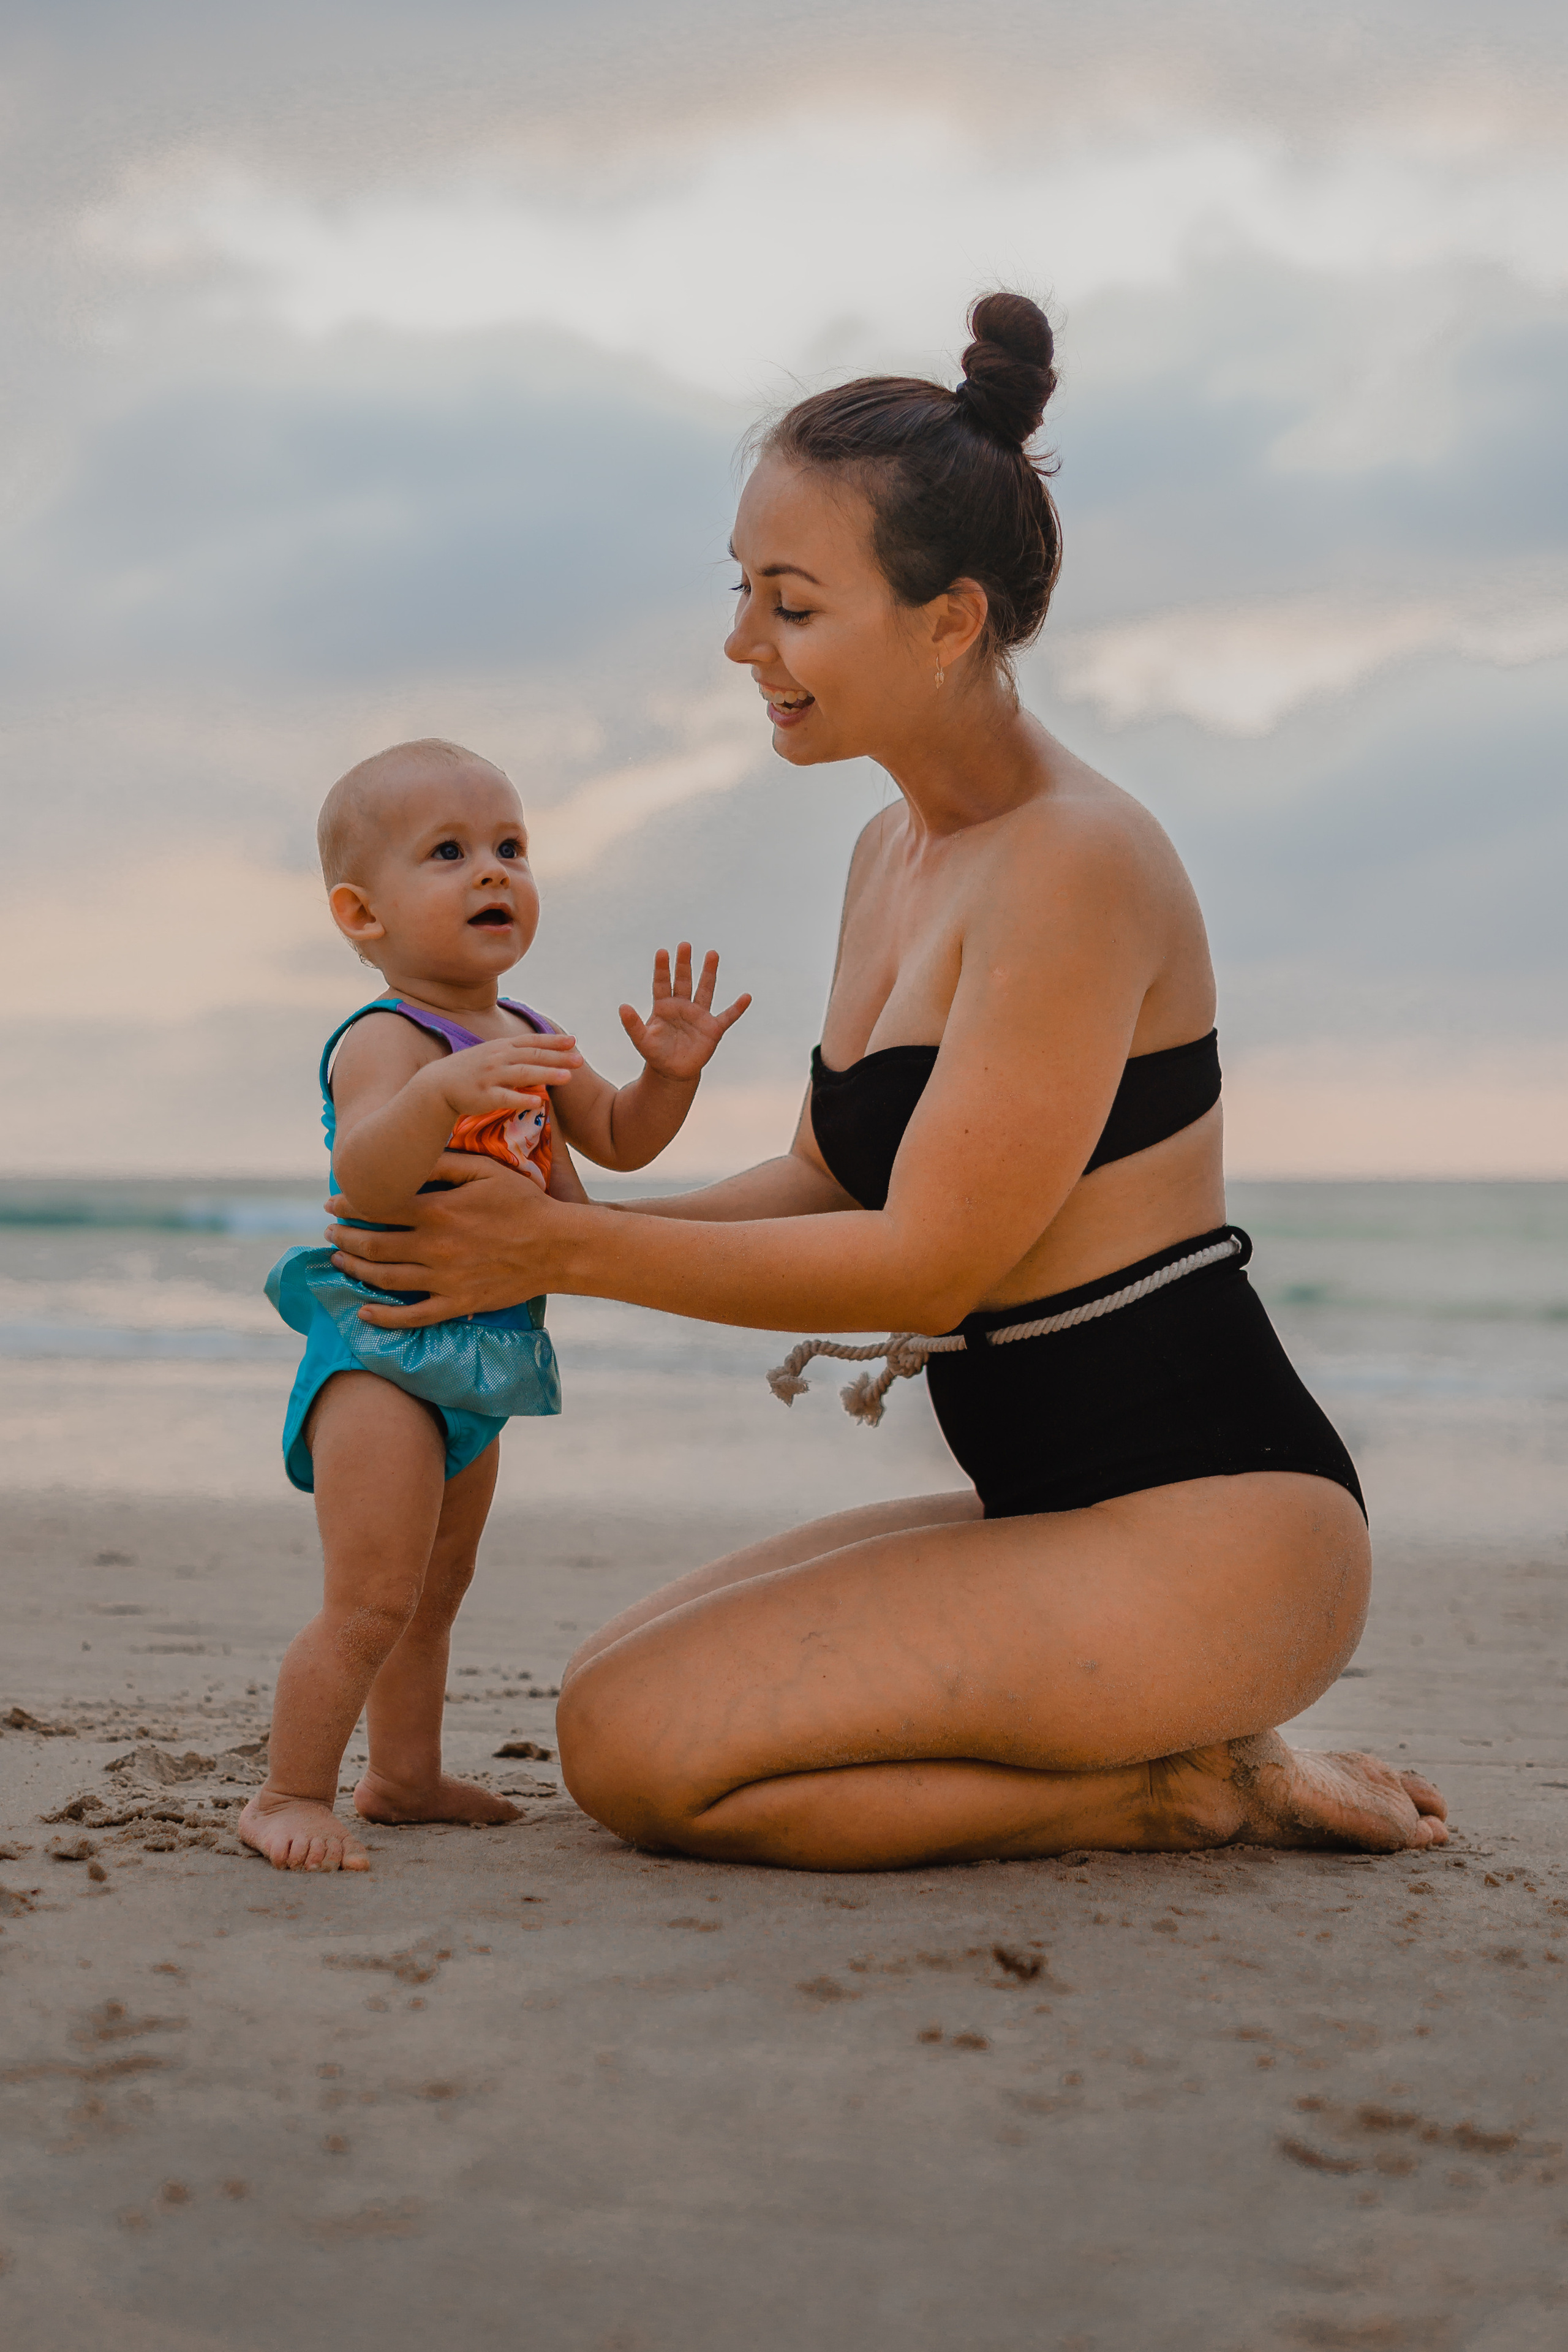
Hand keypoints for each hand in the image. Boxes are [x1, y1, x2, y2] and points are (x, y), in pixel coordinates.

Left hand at [326, 1153, 561, 1325]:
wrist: (559, 1247)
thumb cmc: (524, 1203)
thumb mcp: (486, 1170)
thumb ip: (444, 1163)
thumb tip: (407, 1159)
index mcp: (439, 1211)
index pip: (379, 1207)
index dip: (349, 1205)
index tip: (332, 1203)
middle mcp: (435, 1247)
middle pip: (374, 1245)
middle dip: (344, 1238)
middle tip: (329, 1233)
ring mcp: (444, 1279)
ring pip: (385, 1279)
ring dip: (354, 1270)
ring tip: (339, 1262)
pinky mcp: (457, 1304)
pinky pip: (413, 1317)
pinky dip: (384, 1318)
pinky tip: (363, 1314)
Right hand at [427, 1033, 581, 1121]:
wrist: (437, 1085)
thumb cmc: (468, 1071)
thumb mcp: (490, 1054)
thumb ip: (512, 1052)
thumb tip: (538, 1052)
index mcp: (500, 1047)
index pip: (531, 1041)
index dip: (553, 1040)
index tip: (573, 1041)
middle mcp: (497, 1058)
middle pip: (532, 1056)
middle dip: (557, 1057)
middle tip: (580, 1060)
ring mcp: (490, 1077)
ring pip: (523, 1074)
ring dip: (546, 1074)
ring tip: (568, 1078)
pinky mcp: (483, 1096)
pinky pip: (506, 1098)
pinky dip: (522, 1100)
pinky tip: (539, 1103)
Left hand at [619, 944, 749, 1083]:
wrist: (673, 1071)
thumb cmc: (656, 1053)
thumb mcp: (641, 1040)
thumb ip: (632, 1024)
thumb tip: (622, 1007)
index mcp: (664, 1006)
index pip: (662, 983)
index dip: (662, 968)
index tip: (661, 952)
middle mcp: (682, 1006)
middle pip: (683, 980)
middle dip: (683, 963)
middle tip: (684, 944)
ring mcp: (699, 1016)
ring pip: (705, 990)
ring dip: (708, 973)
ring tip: (712, 953)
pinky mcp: (713, 1029)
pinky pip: (728, 1016)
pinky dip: (737, 1008)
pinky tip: (746, 996)